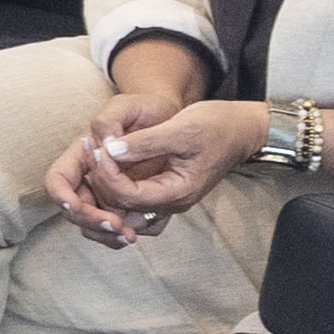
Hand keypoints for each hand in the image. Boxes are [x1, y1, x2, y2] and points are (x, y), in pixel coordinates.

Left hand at [84, 100, 267, 233]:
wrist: (241, 129)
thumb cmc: (216, 126)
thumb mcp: (180, 129)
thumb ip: (144, 142)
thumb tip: (110, 150)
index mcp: (178, 192)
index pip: (128, 196)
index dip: (107, 174)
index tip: (100, 147)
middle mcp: (172, 203)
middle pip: (122, 206)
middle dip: (101, 180)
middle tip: (91, 148)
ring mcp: (168, 198)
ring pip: (124, 206)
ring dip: (105, 183)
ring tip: (96, 154)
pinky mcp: (165, 189)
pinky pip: (133, 197)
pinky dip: (116, 183)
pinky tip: (108, 161)